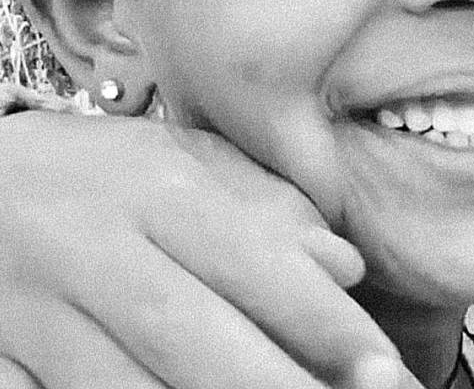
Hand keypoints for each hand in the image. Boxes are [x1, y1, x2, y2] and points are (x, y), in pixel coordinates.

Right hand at [0, 110, 421, 388]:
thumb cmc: (102, 173)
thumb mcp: (185, 162)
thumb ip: (267, 208)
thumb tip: (346, 265)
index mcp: (152, 189)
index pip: (250, 260)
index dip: (321, 320)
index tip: (383, 368)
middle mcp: (90, 245)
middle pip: (188, 334)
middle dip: (273, 383)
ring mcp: (30, 308)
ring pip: (116, 385)